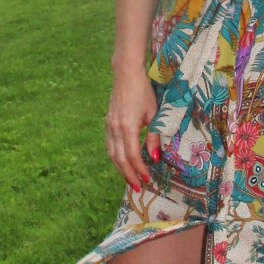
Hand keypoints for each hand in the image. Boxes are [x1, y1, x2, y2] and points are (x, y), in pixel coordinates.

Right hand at [106, 67, 159, 190]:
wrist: (126, 74)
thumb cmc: (144, 92)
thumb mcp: (154, 114)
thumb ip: (155, 137)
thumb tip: (156, 158)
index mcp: (128, 127)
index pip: (132, 156)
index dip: (140, 170)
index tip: (148, 180)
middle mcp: (115, 129)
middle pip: (119, 159)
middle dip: (129, 175)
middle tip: (138, 188)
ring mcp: (109, 126)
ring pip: (111, 154)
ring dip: (120, 169)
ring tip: (130, 180)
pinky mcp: (107, 123)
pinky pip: (109, 146)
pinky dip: (115, 158)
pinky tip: (122, 163)